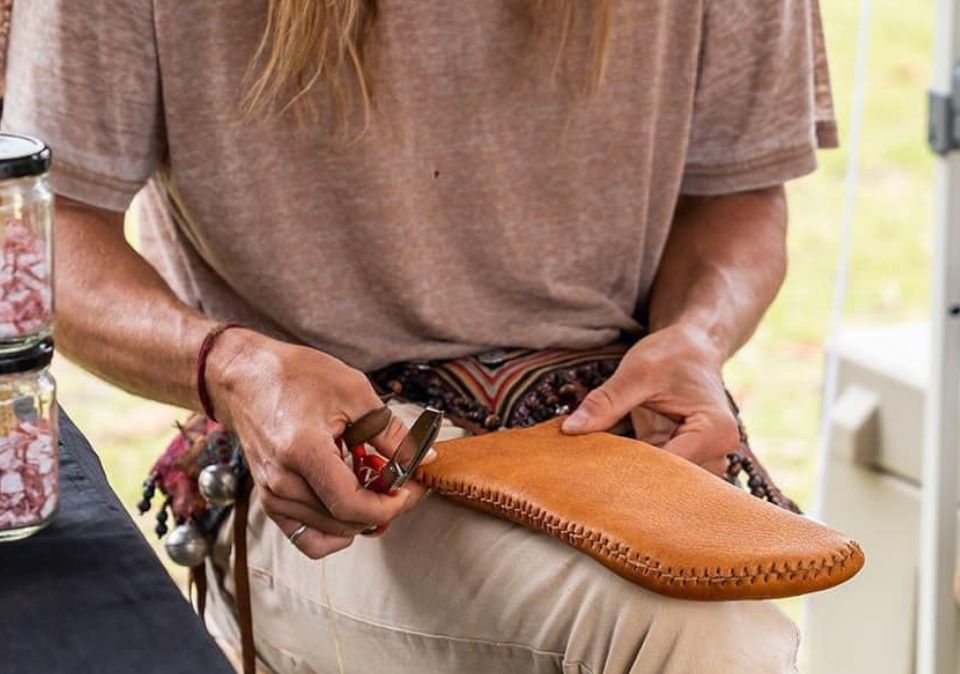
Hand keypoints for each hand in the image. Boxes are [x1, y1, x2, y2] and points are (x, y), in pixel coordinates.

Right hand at [206, 329, 428, 557]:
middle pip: (344, 522)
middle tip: (404, 485)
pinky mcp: (269, 501)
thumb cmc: (295, 376)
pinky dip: (335, 532)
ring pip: (330, 533)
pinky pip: (306, 538)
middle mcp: (282, 481)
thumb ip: (390, 432)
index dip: (389, 506)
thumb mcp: (353, 392)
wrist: (244, 377)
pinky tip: (350, 509)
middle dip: (383, 509)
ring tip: (376, 487)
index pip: (350, 505)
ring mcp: (272, 495)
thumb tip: (423, 460)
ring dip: (361, 517)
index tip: (411, 490)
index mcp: (303, 451)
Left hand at [560, 324, 739, 473]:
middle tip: (587, 477)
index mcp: (714, 430)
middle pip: (670, 482)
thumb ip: (606, 402)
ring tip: (596, 472)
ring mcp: (705, 460)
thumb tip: (570, 429)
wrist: (692, 349)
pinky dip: (635, 471)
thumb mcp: (636, 372)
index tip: (591, 472)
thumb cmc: (671, 355)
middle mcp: (718, 452)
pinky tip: (608, 467)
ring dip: (632, 478)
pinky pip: (660, 476)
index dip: (629, 471)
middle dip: (630, 479)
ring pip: (664, 485)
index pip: (670, 467)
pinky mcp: (687, 462)